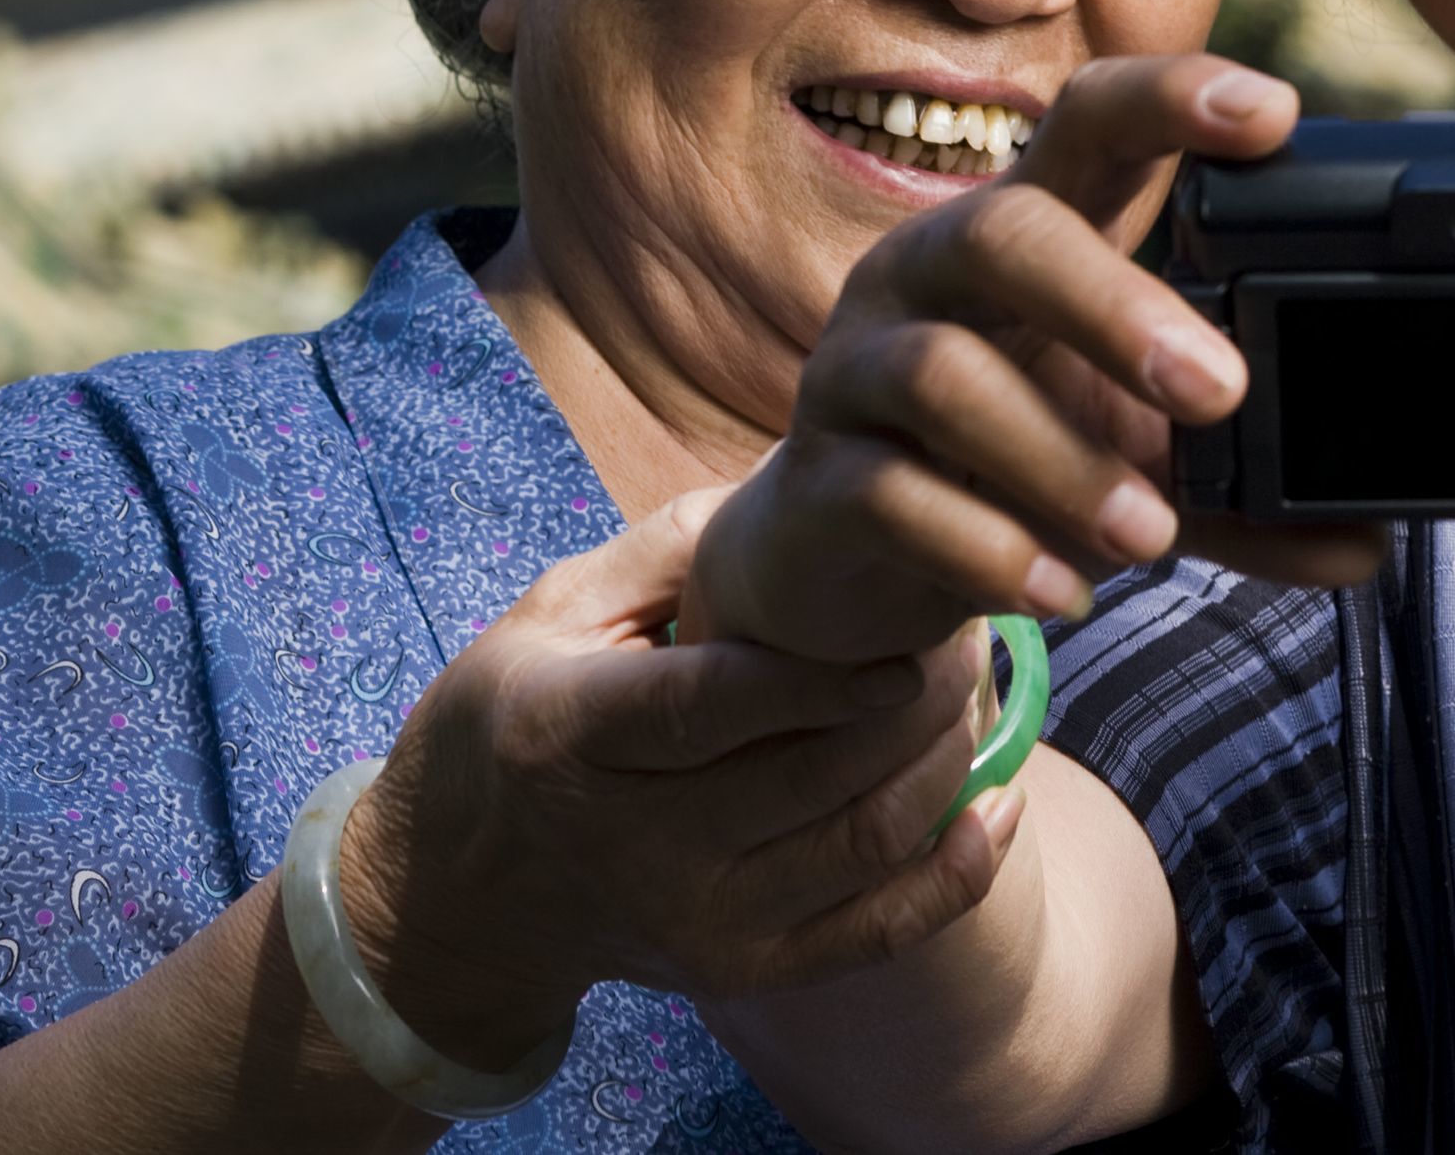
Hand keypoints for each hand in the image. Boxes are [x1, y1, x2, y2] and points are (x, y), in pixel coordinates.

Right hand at [334, 491, 1005, 1068]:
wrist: (454, 897)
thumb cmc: (515, 716)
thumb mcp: (554, 611)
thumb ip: (672, 546)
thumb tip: (802, 483)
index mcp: (572, 734)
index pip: (713, 707)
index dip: (821, 677)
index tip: (907, 634)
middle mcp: (634, 842)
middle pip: (816, 773)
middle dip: (920, 694)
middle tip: (966, 621)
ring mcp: (693, 918)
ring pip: (864, 841)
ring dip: (948, 757)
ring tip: (974, 682)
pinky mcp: (740, 970)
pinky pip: (878, 933)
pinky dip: (959, 872)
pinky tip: (1001, 800)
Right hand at [687, 53, 1382, 668]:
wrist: (844, 563)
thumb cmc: (1006, 462)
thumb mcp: (1136, 458)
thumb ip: (1244, 492)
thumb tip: (1367, 545)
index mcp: (1022, 231)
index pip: (1088, 124)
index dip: (1170, 100)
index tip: (1270, 112)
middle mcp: (928, 272)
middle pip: (1003, 230)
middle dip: (1114, 304)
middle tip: (1221, 391)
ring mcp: (857, 368)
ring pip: (941, 374)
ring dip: (1061, 459)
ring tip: (1154, 533)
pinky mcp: (819, 477)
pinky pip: (891, 496)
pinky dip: (989, 548)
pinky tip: (1064, 590)